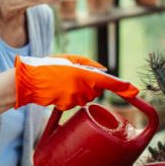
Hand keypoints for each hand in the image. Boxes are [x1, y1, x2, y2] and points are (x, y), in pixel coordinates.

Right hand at [14, 54, 138, 110]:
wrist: (30, 81)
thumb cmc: (49, 66)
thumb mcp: (70, 58)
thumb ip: (89, 64)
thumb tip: (104, 71)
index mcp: (84, 74)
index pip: (108, 82)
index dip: (122, 87)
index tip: (134, 90)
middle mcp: (82, 88)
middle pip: (97, 90)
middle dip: (91, 84)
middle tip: (75, 76)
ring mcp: (75, 99)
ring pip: (86, 97)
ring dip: (80, 90)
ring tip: (65, 82)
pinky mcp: (67, 106)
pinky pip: (76, 102)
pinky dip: (71, 97)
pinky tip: (60, 90)